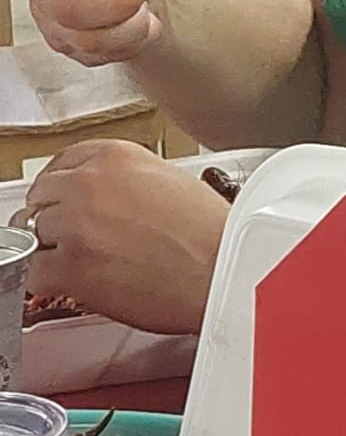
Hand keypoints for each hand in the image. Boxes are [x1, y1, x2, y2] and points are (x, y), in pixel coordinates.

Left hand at [16, 141, 227, 335]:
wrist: (224, 271)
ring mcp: (74, 225)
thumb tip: (106, 197)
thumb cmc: (214, 234)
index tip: (65, 199)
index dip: (63, 186)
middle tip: (76, 235)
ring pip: (31, 235)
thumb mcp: (172, 181)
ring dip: (52, 248)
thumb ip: (127, 181)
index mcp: (115, 155)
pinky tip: (75, 279)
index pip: (61, 162)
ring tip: (85, 260)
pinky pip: (32, 272)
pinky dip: (48, 279)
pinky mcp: (68, 268)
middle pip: (41, 198)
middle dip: (54, 216)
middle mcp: (88, 184)